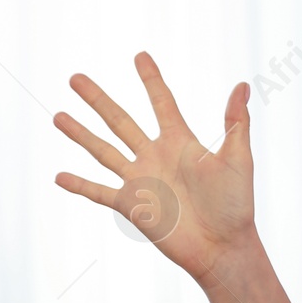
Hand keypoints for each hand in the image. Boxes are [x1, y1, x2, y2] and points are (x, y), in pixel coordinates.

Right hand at [54, 52, 257, 282]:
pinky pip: (100, 192)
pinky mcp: (131, 206)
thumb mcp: (238, 159)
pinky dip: (80, 185)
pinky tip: (58, 176)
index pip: (162, 103)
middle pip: (120, 120)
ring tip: (58, 116)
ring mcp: (141, 181)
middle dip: (97, 99)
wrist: (223, 247)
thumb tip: (243, 85)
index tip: (140, 55)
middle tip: (75, 78)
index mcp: (181, 142)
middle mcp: (155, 156)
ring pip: (103, 151)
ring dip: (80, 134)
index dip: (151, 79)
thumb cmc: (236, 204)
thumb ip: (236, 122)